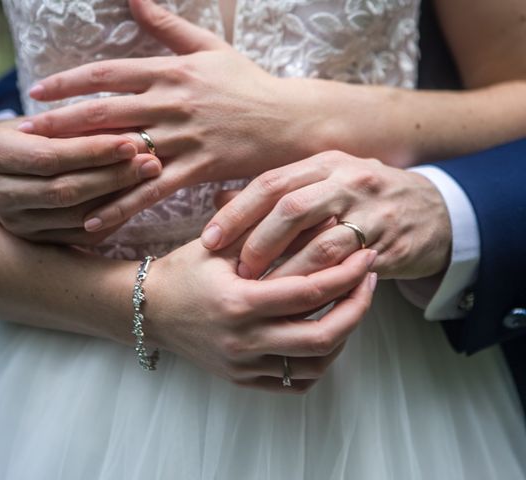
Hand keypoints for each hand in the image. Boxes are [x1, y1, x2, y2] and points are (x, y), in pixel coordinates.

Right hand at [0, 118, 161, 244]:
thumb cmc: (24, 134)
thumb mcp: (40, 121)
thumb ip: (73, 127)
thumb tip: (128, 134)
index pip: (50, 157)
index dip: (93, 151)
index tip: (132, 142)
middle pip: (63, 190)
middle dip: (112, 177)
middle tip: (150, 163)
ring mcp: (12, 223)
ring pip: (74, 217)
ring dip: (117, 199)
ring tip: (147, 180)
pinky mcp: (32, 241)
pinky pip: (79, 236)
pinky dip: (110, 219)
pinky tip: (135, 202)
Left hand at [19, 0, 312, 232]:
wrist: (291, 121)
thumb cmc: (249, 84)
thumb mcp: (210, 48)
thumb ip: (168, 26)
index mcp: (172, 72)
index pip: (109, 74)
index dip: (69, 83)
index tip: (37, 92)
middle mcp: (172, 103)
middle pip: (106, 113)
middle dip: (62, 124)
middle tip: (25, 134)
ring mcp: (184, 138)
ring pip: (125, 152)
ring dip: (84, 165)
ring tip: (49, 177)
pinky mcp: (197, 169)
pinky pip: (152, 189)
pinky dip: (122, 204)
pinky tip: (94, 217)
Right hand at [144, 237, 377, 392]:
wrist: (148, 309)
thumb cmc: (183, 271)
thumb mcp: (218, 246)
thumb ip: (266, 234)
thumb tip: (320, 220)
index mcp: (239, 303)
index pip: (311, 292)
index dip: (346, 274)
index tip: (365, 255)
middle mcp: (243, 340)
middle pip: (323, 336)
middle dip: (357, 309)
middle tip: (369, 283)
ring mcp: (243, 365)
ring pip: (314, 365)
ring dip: (343, 337)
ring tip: (350, 307)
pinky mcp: (242, 379)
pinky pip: (294, 382)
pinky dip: (317, 363)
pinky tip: (324, 337)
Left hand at [201, 151, 451, 280]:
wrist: (433, 211)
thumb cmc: (363, 199)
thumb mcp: (323, 183)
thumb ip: (275, 192)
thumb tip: (219, 201)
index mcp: (324, 163)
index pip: (270, 183)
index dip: (236, 213)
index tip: (209, 240)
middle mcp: (347, 181)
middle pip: (291, 209)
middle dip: (257, 242)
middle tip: (237, 270)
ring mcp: (371, 212)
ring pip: (319, 243)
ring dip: (286, 271)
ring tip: (260, 291)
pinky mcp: (389, 245)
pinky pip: (348, 269)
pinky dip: (320, 285)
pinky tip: (299, 299)